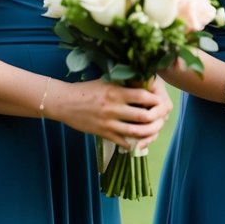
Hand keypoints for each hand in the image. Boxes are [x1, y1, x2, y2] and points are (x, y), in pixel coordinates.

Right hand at [51, 76, 171, 148]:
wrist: (64, 102)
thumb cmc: (85, 90)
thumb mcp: (105, 82)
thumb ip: (122, 83)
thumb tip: (141, 81)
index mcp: (115, 92)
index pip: (142, 96)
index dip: (155, 99)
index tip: (159, 100)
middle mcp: (113, 108)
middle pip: (142, 115)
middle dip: (155, 118)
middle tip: (160, 117)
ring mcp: (108, 122)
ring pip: (133, 131)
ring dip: (146, 132)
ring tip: (152, 130)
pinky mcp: (102, 132)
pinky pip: (121, 141)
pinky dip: (131, 142)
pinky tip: (137, 141)